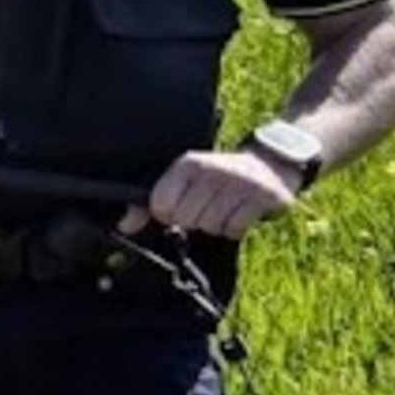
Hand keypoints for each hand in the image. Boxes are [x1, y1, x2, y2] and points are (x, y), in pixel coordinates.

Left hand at [133, 149, 295, 243]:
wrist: (269, 164)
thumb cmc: (216, 177)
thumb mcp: (184, 180)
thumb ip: (150, 203)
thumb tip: (125, 226)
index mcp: (188, 164)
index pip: (160, 205)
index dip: (166, 214)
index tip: (176, 208)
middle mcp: (213, 171)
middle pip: (186, 220)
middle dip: (193, 220)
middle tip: (206, 205)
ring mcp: (240, 183)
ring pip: (211, 227)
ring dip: (215, 224)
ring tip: (224, 206)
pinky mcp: (264, 197)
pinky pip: (235, 230)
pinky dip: (235, 228)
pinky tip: (239, 211)